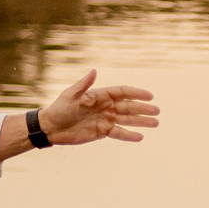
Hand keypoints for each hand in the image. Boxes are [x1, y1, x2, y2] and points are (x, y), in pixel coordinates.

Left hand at [38, 70, 158, 144]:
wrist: (51, 127)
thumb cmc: (60, 108)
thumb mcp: (71, 95)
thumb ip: (84, 85)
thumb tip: (94, 71)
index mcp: (100, 95)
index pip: (122, 92)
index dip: (136, 93)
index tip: (150, 96)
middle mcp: (105, 107)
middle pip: (128, 107)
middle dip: (143, 109)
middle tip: (157, 111)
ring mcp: (105, 119)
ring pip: (127, 120)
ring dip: (141, 122)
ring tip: (155, 123)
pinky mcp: (102, 132)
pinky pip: (119, 133)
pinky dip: (129, 135)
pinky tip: (140, 137)